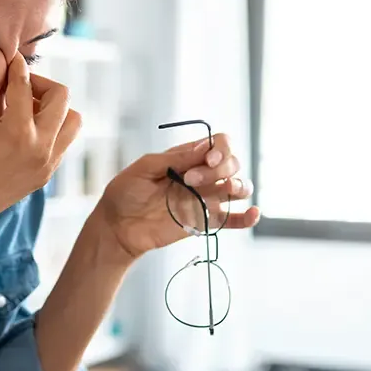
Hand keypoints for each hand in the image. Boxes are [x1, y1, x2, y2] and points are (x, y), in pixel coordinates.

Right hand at [0, 49, 81, 239]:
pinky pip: (63, 142)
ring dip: (53, 108)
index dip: (14, 66)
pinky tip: (23, 130)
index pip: (25, 84)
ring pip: (72, 121)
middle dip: (40, 84)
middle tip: (15, 86)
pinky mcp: (46, 175)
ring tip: (24, 109)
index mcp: (18, 132)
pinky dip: (51, 128)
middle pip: (62, 98)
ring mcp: (48, 164)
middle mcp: (41, 148)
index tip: (6, 57)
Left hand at [91, 134, 259, 261]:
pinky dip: (248, 217)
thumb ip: (174, 158)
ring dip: (239, 185)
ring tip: (226, 189)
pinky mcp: (206, 221)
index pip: (219, 144)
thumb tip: (204, 148)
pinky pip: (234, 219)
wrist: (117, 227)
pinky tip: (252, 214)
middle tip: (190, 180)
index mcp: (187, 157)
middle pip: (232, 163)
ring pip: (239, 187)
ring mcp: (206, 198)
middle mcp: (202, 175)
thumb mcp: (144, 169)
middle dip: (219, 168)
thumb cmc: (125, 193)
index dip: (221, 149)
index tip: (207, 158)